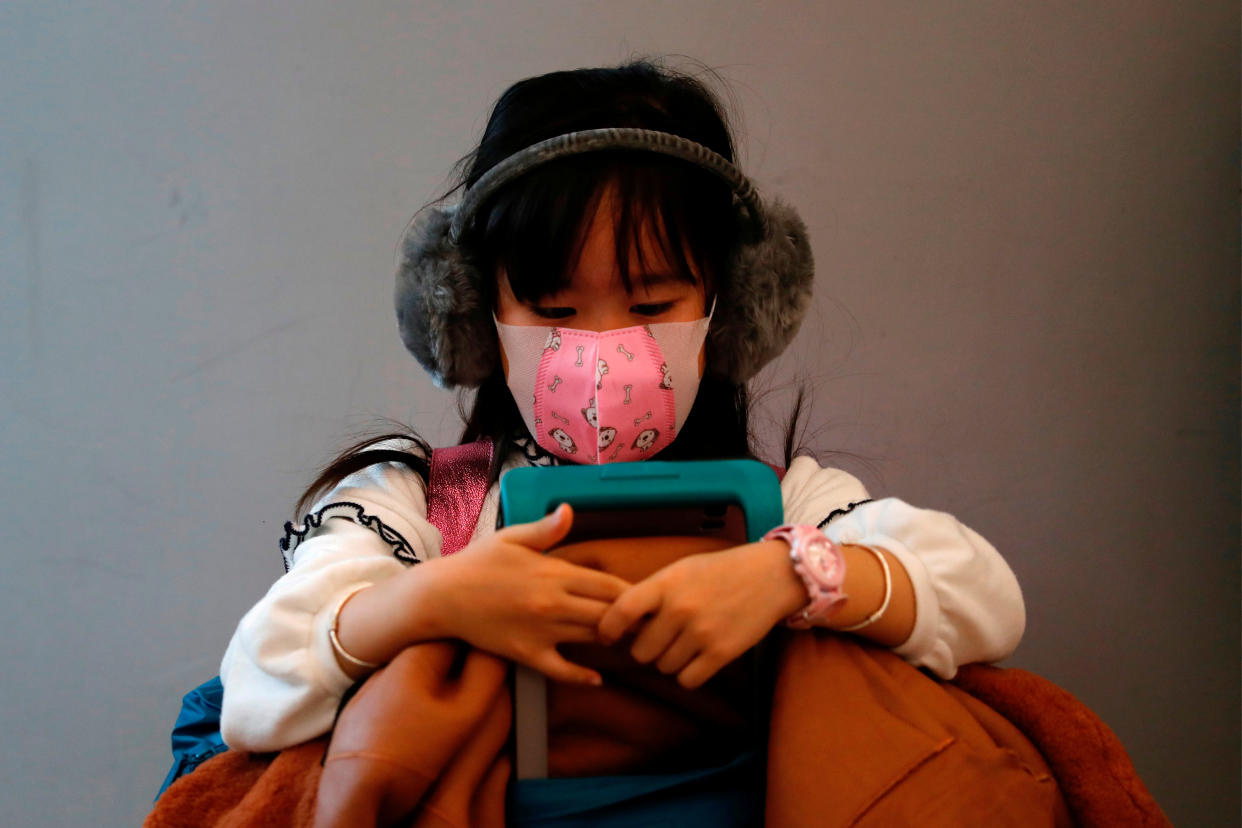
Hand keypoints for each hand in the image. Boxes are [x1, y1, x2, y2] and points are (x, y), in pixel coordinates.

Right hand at [430, 504, 631, 684]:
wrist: (441, 596)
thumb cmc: (478, 563)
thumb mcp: (512, 538)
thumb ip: (546, 529)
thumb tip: (568, 509)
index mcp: (555, 572)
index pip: (610, 586)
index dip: (633, 593)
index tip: (646, 597)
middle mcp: (554, 603)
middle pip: (608, 613)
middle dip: (630, 618)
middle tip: (646, 622)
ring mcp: (542, 631)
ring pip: (592, 638)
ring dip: (612, 640)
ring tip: (630, 642)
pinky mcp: (527, 653)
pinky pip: (561, 670)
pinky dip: (582, 676)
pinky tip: (597, 678)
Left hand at [596, 540, 805, 688]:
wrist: (770, 576)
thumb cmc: (720, 572)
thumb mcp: (681, 570)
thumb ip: (652, 592)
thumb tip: (619, 622)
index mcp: (666, 583)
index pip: (622, 611)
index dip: (607, 629)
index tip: (607, 637)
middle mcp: (680, 609)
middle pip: (641, 652)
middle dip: (647, 649)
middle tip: (661, 639)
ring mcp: (702, 633)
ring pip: (663, 667)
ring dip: (670, 661)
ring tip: (686, 643)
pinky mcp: (722, 653)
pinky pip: (687, 680)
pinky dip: (689, 674)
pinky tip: (698, 658)